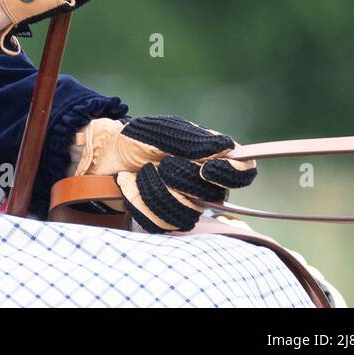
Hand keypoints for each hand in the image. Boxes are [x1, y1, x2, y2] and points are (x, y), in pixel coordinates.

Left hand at [71, 114, 257, 233]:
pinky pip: (162, 223)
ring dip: (156, 190)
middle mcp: (206, 183)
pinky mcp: (168, 221)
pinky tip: (131, 186)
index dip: (232, 175)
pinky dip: (140, 201)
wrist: (109, 154)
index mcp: (213, 155)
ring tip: (141, 173)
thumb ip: (193, 140)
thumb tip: (227, 147)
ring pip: (186, 212)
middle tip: (162, 163)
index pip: (244, 171)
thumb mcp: (163, 130)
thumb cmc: (140, 137)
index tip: (205, 169)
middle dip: (181, 178)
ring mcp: (189, 204)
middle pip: (213, 195)